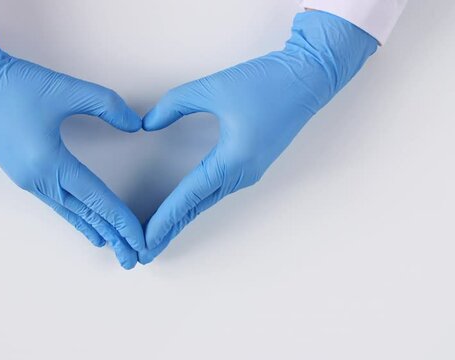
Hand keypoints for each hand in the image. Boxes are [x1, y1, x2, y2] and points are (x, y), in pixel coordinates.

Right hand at [0, 24, 144, 268]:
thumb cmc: (14, 85)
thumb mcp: (66, 89)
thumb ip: (107, 105)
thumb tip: (136, 123)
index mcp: (49, 162)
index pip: (95, 198)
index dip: (120, 219)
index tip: (137, 237)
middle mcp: (37, 178)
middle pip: (82, 214)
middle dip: (110, 236)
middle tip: (131, 258)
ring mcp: (26, 179)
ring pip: (67, 211)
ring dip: (92, 228)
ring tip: (111, 245)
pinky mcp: (20, 173)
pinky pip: (54, 202)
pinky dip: (73, 215)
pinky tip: (83, 221)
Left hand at [139, 11, 377, 262]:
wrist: (309, 76)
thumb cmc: (266, 82)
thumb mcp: (212, 88)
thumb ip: (175, 104)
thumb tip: (148, 123)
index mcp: (232, 160)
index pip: (189, 196)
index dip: (164, 218)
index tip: (146, 239)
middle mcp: (242, 173)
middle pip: (197, 207)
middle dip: (169, 229)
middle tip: (145, 252)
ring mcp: (249, 171)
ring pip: (207, 201)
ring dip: (182, 217)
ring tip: (159, 234)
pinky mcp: (252, 163)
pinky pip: (218, 190)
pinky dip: (197, 202)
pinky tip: (185, 206)